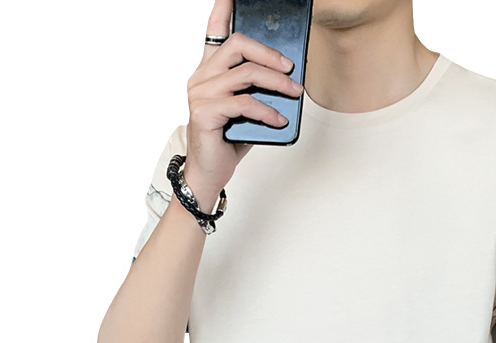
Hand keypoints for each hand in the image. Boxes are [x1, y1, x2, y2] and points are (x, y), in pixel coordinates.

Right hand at [183, 0, 304, 203]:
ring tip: (294, 92)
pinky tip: (279, 119)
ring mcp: (201, 93)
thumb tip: (287, 78)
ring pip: (246, 73)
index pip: (214, 31)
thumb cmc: (227, 140)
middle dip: (270, 53)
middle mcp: (201, 76)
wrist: (208, 172)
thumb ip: (258, 90)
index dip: (223, 9)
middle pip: (238, 45)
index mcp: (209, 70)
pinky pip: (244, 103)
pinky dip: (267, 110)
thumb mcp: (247, 110)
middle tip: (291, 68)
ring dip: (277, 83)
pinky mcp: (205, 112)